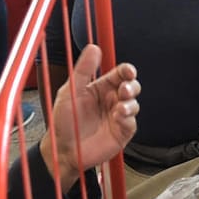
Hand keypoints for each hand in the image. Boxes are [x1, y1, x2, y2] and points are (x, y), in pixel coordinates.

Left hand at [41, 44, 139, 189]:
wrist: (64, 151)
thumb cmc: (64, 123)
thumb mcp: (70, 92)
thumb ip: (83, 70)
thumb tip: (93, 48)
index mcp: (100, 89)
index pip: (119, 74)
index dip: (127, 71)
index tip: (128, 71)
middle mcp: (110, 101)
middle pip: (131, 87)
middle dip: (132, 86)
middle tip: (125, 89)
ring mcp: (117, 117)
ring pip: (134, 104)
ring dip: (130, 103)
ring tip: (119, 108)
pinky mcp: (121, 133)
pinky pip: (132, 122)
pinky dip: (128, 118)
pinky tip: (119, 118)